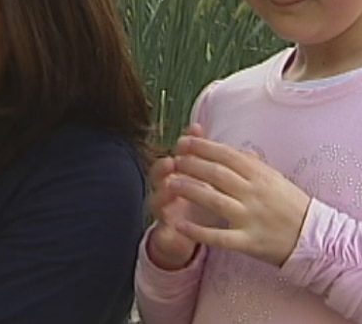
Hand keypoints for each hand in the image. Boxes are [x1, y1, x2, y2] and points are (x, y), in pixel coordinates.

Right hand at [146, 125, 217, 270]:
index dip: (179, 147)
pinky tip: (172, 230)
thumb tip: (198, 126)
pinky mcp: (167, 236)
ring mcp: (164, 213)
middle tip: (172, 162)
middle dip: (163, 168)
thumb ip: (202, 153)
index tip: (188, 139)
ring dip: (161, 195)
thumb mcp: (205, 176)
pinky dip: (167, 233)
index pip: (175, 156)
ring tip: (169, 190)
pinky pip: (164, 235)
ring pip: (156, 202)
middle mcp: (166, 192)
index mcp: (177, 176)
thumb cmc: (200, 199)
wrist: (192, 235)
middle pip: (157, 176)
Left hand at [170, 134, 310, 266]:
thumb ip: (255, 165)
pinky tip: (179, 224)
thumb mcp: (277, 179)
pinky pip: (219, 236)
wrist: (317, 240)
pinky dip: (198, 230)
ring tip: (170, 183)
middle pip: (216, 173)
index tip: (184, 142)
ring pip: (214, 199)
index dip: (203, 147)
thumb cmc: (294, 206)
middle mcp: (255, 193)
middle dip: (191, 164)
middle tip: (172, 159)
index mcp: (261, 175)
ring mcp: (251, 217)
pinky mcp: (248, 241)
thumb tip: (238, 151)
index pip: (227, 155)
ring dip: (189, 190)